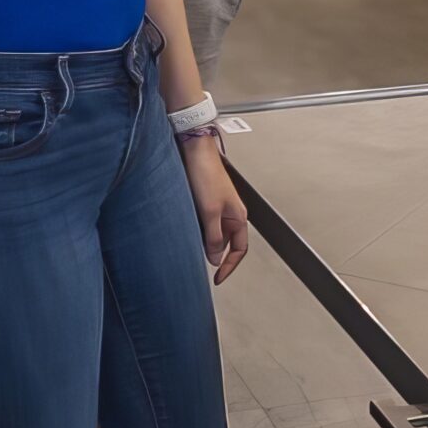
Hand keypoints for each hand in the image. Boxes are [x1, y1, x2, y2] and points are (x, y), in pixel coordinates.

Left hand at [179, 141, 250, 284]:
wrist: (194, 150)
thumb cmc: (206, 173)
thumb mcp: (210, 211)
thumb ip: (213, 237)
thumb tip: (214, 258)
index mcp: (238, 216)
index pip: (239, 250)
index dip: (230, 266)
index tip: (218, 277)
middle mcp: (231, 213)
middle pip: (226, 243)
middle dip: (214, 255)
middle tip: (201, 264)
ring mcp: (218, 207)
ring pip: (214, 233)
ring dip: (204, 241)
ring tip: (191, 246)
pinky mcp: (206, 201)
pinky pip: (205, 223)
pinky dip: (198, 231)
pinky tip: (187, 230)